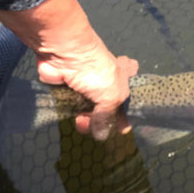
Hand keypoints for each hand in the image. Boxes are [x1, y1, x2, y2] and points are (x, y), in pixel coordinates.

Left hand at [0, 0, 139, 139]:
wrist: (64, 55)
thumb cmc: (96, 72)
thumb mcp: (112, 96)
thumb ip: (107, 118)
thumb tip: (101, 136)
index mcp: (123, 78)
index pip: (130, 97)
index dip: (127, 113)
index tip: (123, 130)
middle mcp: (105, 82)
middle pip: (108, 107)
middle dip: (103, 120)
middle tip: (99, 128)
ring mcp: (86, 86)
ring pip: (89, 109)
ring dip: (87, 120)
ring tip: (82, 122)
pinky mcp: (68, 89)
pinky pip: (72, 107)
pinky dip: (72, 115)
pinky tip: (75, 120)